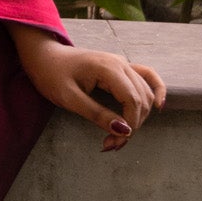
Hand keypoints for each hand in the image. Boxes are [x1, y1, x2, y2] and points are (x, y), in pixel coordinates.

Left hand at [9, 28, 165, 149]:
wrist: (42, 56)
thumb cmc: (51, 74)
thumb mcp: (69, 98)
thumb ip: (96, 114)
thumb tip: (124, 130)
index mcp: (108, 68)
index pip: (132, 100)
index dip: (129, 124)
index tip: (114, 141)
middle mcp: (121, 63)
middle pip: (141, 99)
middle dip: (131, 125)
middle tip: (110, 144)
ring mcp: (122, 63)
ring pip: (144, 93)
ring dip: (138, 117)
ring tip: (118, 137)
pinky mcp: (120, 67)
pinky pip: (146, 77)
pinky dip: (155, 91)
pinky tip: (159, 106)